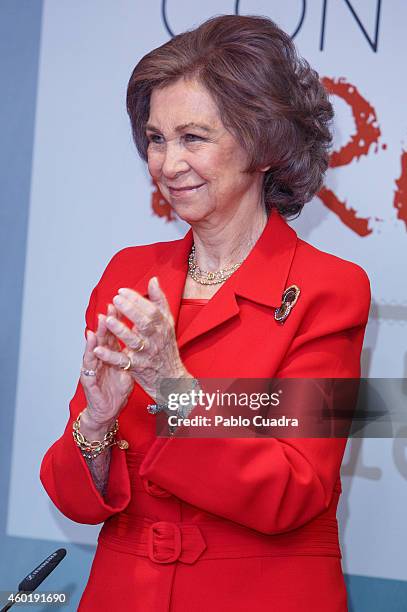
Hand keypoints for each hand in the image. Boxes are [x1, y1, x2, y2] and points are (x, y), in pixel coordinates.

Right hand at [80, 303, 133, 431]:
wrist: (107, 409)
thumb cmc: (116, 386)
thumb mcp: (127, 365)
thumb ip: (131, 348)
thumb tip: (142, 333)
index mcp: (110, 352)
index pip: (114, 332)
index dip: (119, 317)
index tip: (125, 301)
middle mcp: (100, 357)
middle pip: (103, 336)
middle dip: (108, 321)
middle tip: (112, 305)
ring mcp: (94, 368)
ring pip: (94, 348)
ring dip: (97, 335)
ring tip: (100, 320)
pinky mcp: (90, 381)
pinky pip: (91, 367)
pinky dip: (91, 356)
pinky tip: (94, 348)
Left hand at [93, 276, 188, 400]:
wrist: (171, 378)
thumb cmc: (166, 347)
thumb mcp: (167, 323)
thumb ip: (159, 301)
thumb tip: (153, 280)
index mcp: (163, 326)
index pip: (152, 310)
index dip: (137, 300)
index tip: (121, 291)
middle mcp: (156, 339)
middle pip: (145, 323)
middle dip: (131, 311)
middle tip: (116, 300)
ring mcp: (146, 354)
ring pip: (134, 342)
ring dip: (120, 331)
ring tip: (108, 321)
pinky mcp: (137, 368)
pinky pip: (123, 362)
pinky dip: (110, 356)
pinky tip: (98, 349)